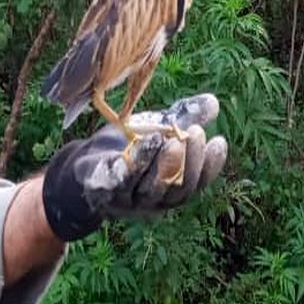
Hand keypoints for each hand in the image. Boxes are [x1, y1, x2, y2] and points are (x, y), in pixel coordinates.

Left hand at [40, 93, 227, 240]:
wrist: (85, 164)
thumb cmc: (128, 148)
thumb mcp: (158, 129)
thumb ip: (183, 118)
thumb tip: (214, 102)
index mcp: (173, 187)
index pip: (198, 182)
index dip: (210, 165)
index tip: (218, 140)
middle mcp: (155, 200)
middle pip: (178, 188)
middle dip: (189, 162)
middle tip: (194, 134)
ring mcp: (130, 201)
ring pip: (151, 189)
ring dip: (161, 165)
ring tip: (169, 140)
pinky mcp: (105, 194)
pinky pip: (120, 183)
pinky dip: (131, 167)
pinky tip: (139, 146)